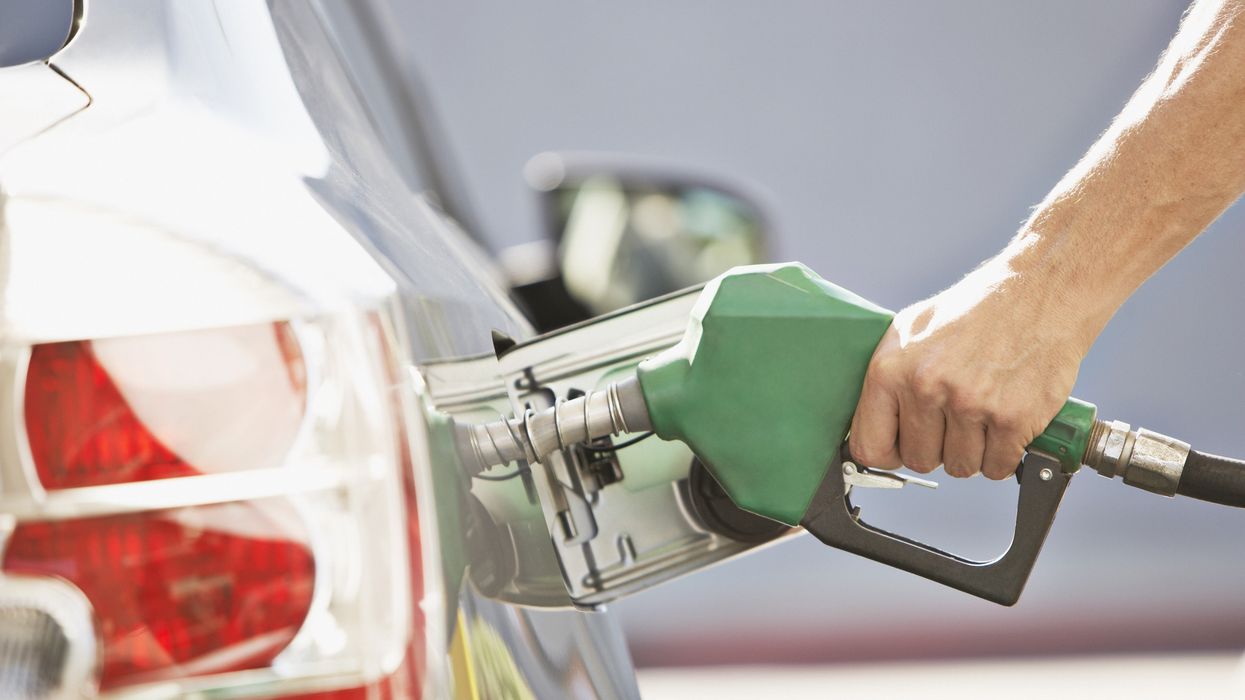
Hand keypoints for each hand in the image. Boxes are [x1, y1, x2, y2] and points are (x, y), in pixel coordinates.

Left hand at [847, 258, 1090, 478]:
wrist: (1039, 292)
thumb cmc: (975, 310)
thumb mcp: (912, 329)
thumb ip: (887, 379)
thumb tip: (871, 424)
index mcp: (891, 369)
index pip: (870, 447)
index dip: (888, 453)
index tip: (902, 448)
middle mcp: (926, 387)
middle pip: (919, 461)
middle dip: (936, 448)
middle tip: (953, 421)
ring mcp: (970, 405)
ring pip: (960, 467)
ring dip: (972, 451)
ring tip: (981, 415)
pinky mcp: (1012, 418)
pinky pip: (997, 468)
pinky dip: (1003, 455)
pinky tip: (1004, 423)